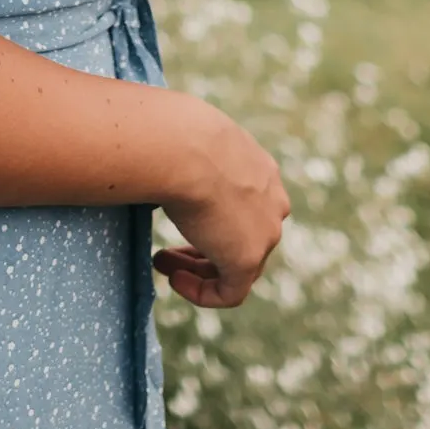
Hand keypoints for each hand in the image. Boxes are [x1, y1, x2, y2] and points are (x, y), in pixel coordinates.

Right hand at [155, 109, 286, 308]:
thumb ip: (188, 159)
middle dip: (202, 246)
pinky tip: (174, 279)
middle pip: (242, 236)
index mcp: (262, 170)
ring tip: (162, 262)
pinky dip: (202, 291)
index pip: (244, 204)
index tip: (180, 214)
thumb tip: (157, 156)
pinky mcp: (248, 260)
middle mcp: (272, 202)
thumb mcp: (189, 142)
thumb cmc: (174, 136)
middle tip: (167, 250)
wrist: (183, 148)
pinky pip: (230, 292)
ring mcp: (265, 233)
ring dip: (197, 269)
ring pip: (237, 265)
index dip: (210, 217)